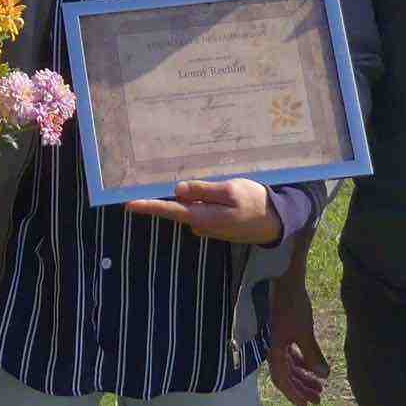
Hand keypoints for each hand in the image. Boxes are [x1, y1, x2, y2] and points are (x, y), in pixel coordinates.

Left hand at [124, 179, 280, 244]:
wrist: (277, 221)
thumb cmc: (255, 202)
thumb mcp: (230, 190)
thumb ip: (202, 190)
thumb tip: (177, 190)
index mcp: (203, 217)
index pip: (170, 211)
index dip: (149, 206)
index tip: (128, 204)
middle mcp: (202, 225)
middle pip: (178, 208)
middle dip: (172, 195)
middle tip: (165, 178)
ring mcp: (209, 227)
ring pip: (192, 207)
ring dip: (191, 196)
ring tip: (201, 182)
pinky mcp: (217, 225)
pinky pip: (202, 210)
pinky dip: (202, 201)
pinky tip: (213, 192)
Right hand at [266, 277, 328, 404]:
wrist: (284, 278)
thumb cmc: (292, 304)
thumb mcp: (304, 332)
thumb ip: (312, 355)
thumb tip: (322, 376)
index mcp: (273, 350)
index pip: (282, 380)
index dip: (294, 394)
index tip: (307, 405)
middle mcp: (271, 347)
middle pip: (285, 374)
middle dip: (301, 387)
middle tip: (318, 398)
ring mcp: (276, 338)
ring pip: (288, 364)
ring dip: (303, 375)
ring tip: (319, 385)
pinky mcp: (281, 330)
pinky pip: (290, 352)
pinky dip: (300, 361)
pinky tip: (312, 365)